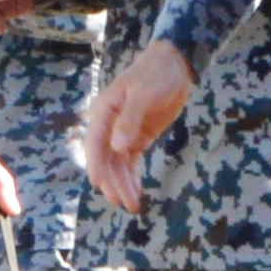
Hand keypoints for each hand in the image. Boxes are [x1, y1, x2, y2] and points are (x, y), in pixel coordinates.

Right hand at [82, 39, 197, 214]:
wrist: (174, 64)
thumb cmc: (156, 73)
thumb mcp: (144, 93)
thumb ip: (130, 119)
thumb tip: (117, 146)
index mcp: (104, 111)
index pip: (95, 142)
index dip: (96, 164)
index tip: (99, 185)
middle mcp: (109, 125)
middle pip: (107, 159)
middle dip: (114, 182)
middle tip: (125, 203)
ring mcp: (123, 132)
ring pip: (118, 164)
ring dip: (123, 184)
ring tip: (134, 205)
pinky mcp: (137, 137)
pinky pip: (131, 161)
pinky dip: (132, 177)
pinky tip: (137, 192)